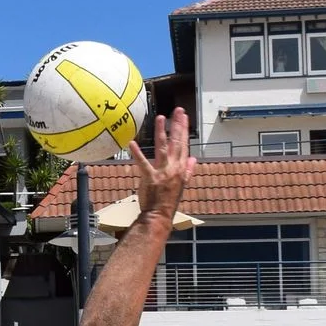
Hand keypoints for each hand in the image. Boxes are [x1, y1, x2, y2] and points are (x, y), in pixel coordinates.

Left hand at [127, 108, 192, 224]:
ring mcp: (162, 172)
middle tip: (178, 110)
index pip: (184, 144)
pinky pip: (143, 163)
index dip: (184, 130)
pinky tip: (132, 143)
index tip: (184, 117)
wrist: (160, 214)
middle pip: (177, 142)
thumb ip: (187, 169)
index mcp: (180, 168)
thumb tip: (193, 158)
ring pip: (162, 148)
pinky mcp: (150, 177)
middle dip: (178, 125)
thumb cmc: (169, 200)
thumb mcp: (182, 184)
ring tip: (160, 118)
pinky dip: (137, 153)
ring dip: (161, 132)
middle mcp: (173, 168)